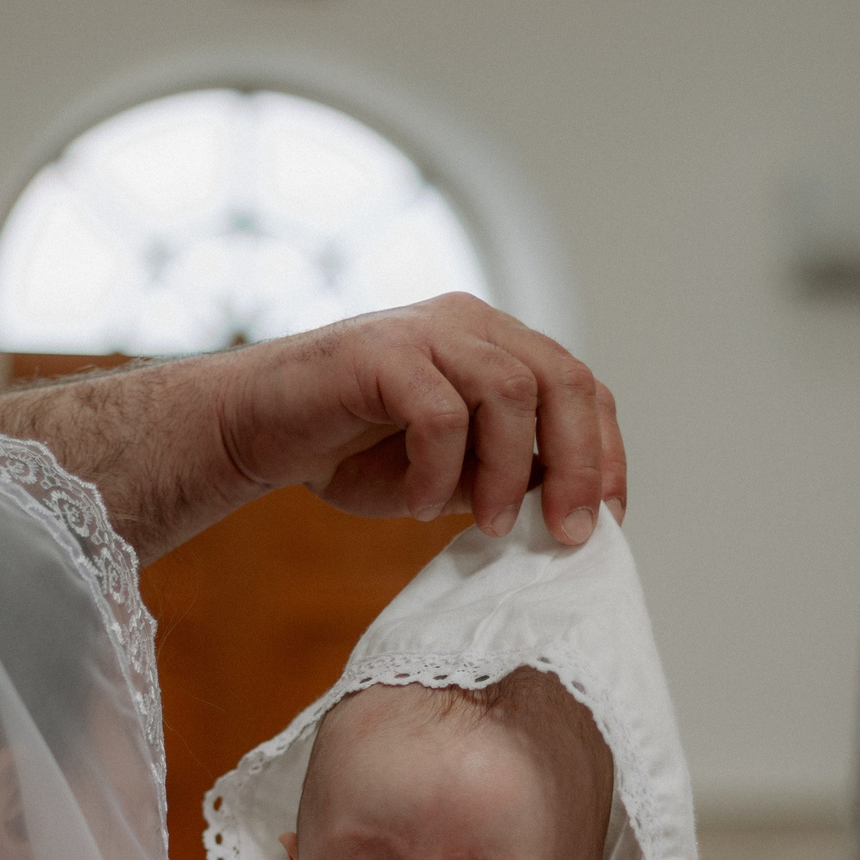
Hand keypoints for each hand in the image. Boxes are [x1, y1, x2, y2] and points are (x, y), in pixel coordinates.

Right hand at [215, 294, 625, 545]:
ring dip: (508, 472)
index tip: (606, 521)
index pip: (581, 387)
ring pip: (511, 391)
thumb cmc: (350, 454)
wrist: (254, 430)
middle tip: (568, 534)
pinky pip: (440, 412)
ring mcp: (425, 332)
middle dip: (579, 464)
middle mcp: (470, 325)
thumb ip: (509, 474)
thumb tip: (573, 509)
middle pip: (563, 380)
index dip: (605, 453)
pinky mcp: (380, 352)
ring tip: (488, 525)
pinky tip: (417, 507)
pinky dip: (438, 470)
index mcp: (497, 346)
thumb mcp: (450, 474)